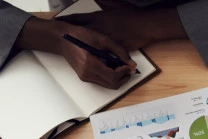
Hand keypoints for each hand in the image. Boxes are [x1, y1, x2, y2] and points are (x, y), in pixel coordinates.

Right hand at [16, 18, 134, 88]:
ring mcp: (85, 77)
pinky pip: (102, 82)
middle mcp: (86, 74)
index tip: (130, 66)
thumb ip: (119, 51)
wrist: (62, 39)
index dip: (124, 72)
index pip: (112, 76)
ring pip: (108, 85)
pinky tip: (112, 68)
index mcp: (89, 64)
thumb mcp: (102, 39)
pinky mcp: (84, 77)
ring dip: (118, 78)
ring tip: (122, 68)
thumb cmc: (81, 36)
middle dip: (124, 78)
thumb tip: (132, 64)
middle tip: (129, 69)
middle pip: (112, 84)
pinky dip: (110, 77)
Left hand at [62, 7, 186, 50]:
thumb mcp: (116, 4)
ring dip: (82, 49)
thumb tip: (99, 0)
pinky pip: (104, 54)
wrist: (146, 25)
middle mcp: (99, 29)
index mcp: (98, 17)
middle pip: (79, 34)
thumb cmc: (133, 15)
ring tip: (74, 51)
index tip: (58, 21)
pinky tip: (94, 60)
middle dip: (70, 36)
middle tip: (61, 39)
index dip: (66, 20)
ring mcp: (106, 40)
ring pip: (90, 46)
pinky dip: (98, 57)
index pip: (77, 18)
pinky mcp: (114, 49)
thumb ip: (105, 3)